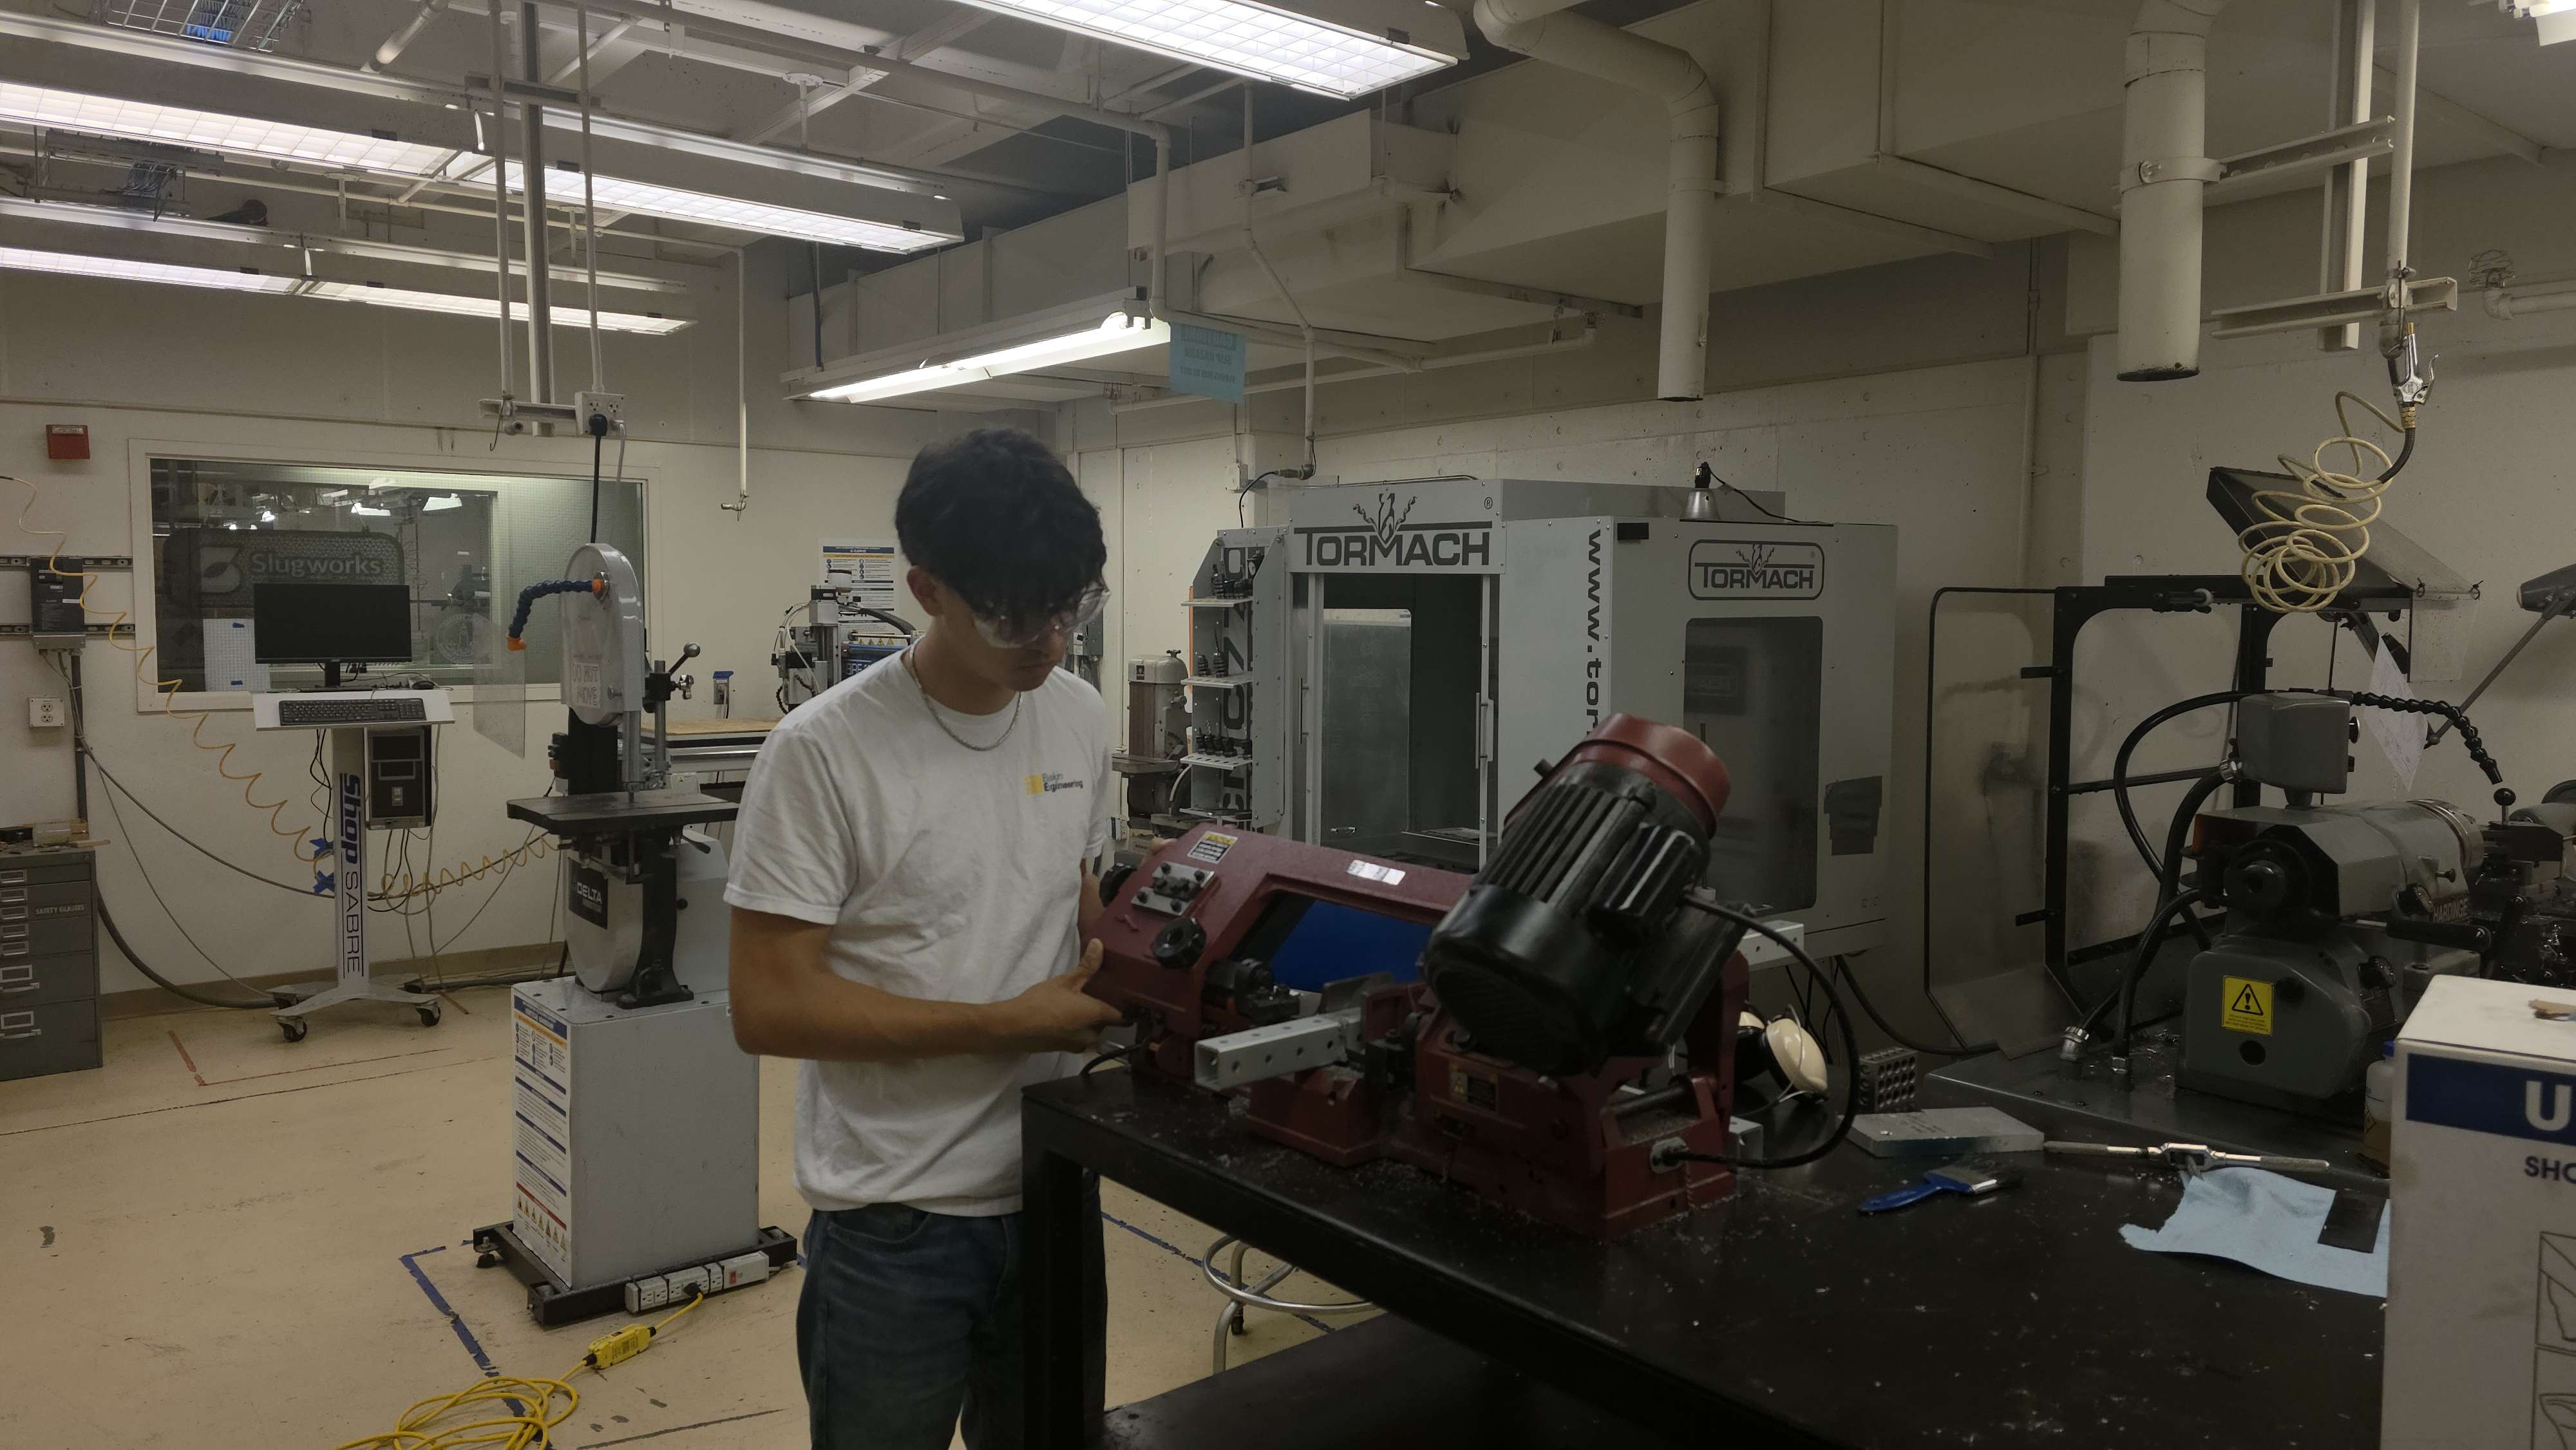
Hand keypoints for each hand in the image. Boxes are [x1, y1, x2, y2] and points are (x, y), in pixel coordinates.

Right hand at [1002, 939, 1125, 1054]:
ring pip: (1092, 1029)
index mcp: (1096, 1017)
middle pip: (1107, 1022)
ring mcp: (1079, 1045)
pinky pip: (1079, 1035)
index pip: (1125, 1016)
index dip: (1128, 1007)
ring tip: (1079, 1000)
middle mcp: (1092, 1035)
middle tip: (1097, 990)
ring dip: (1089, 1017)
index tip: (1126, 994)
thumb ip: (1087, 965)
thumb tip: (1100, 944)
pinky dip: (1077, 1025)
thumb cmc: (1041, 1002)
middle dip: (1102, 1008)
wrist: (1013, 1028)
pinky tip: (1064, 1013)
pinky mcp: (1066, 1049)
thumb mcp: (1066, 981)